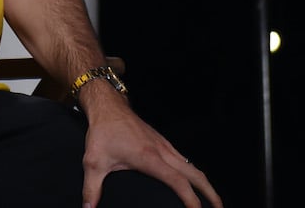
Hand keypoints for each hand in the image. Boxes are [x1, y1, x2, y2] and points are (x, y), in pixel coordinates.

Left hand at [79, 84, 221, 207]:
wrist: (108, 105)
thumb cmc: (102, 132)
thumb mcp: (93, 161)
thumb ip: (92, 188)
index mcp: (150, 158)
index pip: (178, 182)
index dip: (190, 199)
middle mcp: (162, 150)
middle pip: (195, 173)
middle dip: (210, 193)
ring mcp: (164, 144)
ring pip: (191, 165)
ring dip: (204, 182)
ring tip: (212, 200)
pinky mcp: (161, 141)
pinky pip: (183, 159)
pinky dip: (193, 172)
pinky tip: (192, 180)